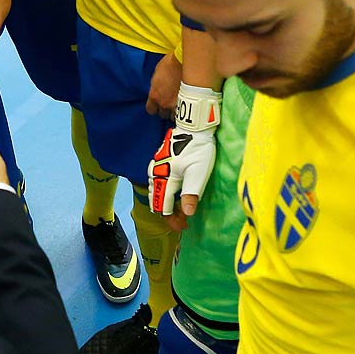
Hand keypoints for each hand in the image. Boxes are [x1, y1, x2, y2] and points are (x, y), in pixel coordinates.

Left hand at [146, 53, 182, 115]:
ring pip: (175, 117)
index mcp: (154, 95)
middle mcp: (164, 104)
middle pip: (163, 114)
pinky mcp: (188, 106)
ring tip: (180, 104)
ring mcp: (176, 106)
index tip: (158, 104)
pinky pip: (185, 115)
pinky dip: (186, 112)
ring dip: (176, 111)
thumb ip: (156, 86)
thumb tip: (157, 89)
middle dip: (166, 109)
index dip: (155, 107)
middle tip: (170, 102)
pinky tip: (188, 106)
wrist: (187, 63)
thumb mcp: (157, 74)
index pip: (150, 110)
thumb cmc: (171, 64)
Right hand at [148, 84, 219, 225]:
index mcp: (164, 178)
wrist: (195, 127)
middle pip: (156, 201)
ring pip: (156, 192)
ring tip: (183, 207)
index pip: (163, 207)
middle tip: (185, 219)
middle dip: (169, 213)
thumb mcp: (198, 173)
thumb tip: (187, 214)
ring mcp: (155, 166)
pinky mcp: (159, 161)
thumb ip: (191, 195)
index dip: (172, 220)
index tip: (184, 226)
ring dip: (167, 203)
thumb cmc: (198, 150)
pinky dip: (166, 192)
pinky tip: (177, 192)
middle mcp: (155, 173)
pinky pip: (158, 182)